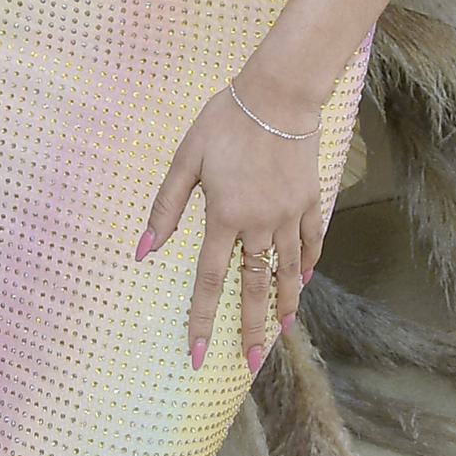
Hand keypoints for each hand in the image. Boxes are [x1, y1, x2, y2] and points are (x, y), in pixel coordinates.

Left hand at [139, 83, 327, 372]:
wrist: (279, 93)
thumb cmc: (226, 121)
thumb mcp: (186, 159)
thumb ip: (166, 207)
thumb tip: (143, 251)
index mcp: (225, 216)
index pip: (210, 281)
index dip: (203, 320)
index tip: (198, 355)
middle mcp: (260, 223)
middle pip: (254, 286)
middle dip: (251, 328)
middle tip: (251, 362)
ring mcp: (290, 214)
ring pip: (288, 270)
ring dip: (285, 302)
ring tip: (284, 329)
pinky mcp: (311, 199)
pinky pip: (312, 240)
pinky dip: (308, 262)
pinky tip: (304, 279)